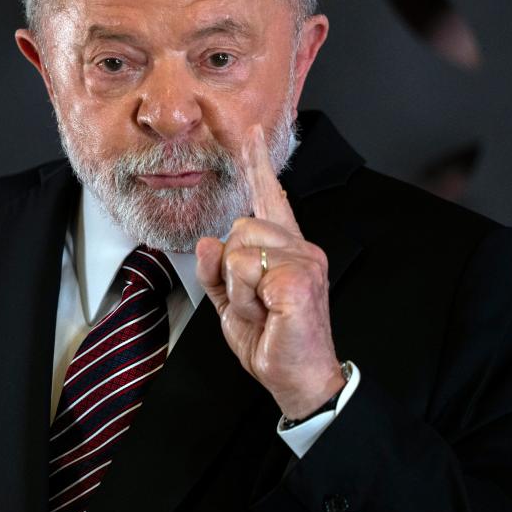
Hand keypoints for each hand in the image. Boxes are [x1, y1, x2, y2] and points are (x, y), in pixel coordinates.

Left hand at [195, 124, 344, 418]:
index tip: (250, 134)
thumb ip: (216, 270)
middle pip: (239, 227)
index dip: (257, 165)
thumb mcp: (232, 302)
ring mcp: (303, 261)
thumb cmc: (272, 339)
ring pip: (237, 249)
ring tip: (262, 310)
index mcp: (285, 249)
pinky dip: (247, 299)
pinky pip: (244, 270)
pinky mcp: (299, 279)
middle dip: (231, 270)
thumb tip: (208, 241)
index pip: (269, 198)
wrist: (296, 377)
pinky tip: (271, 314)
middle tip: (254, 303)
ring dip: (238, 288)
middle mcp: (299, 248)